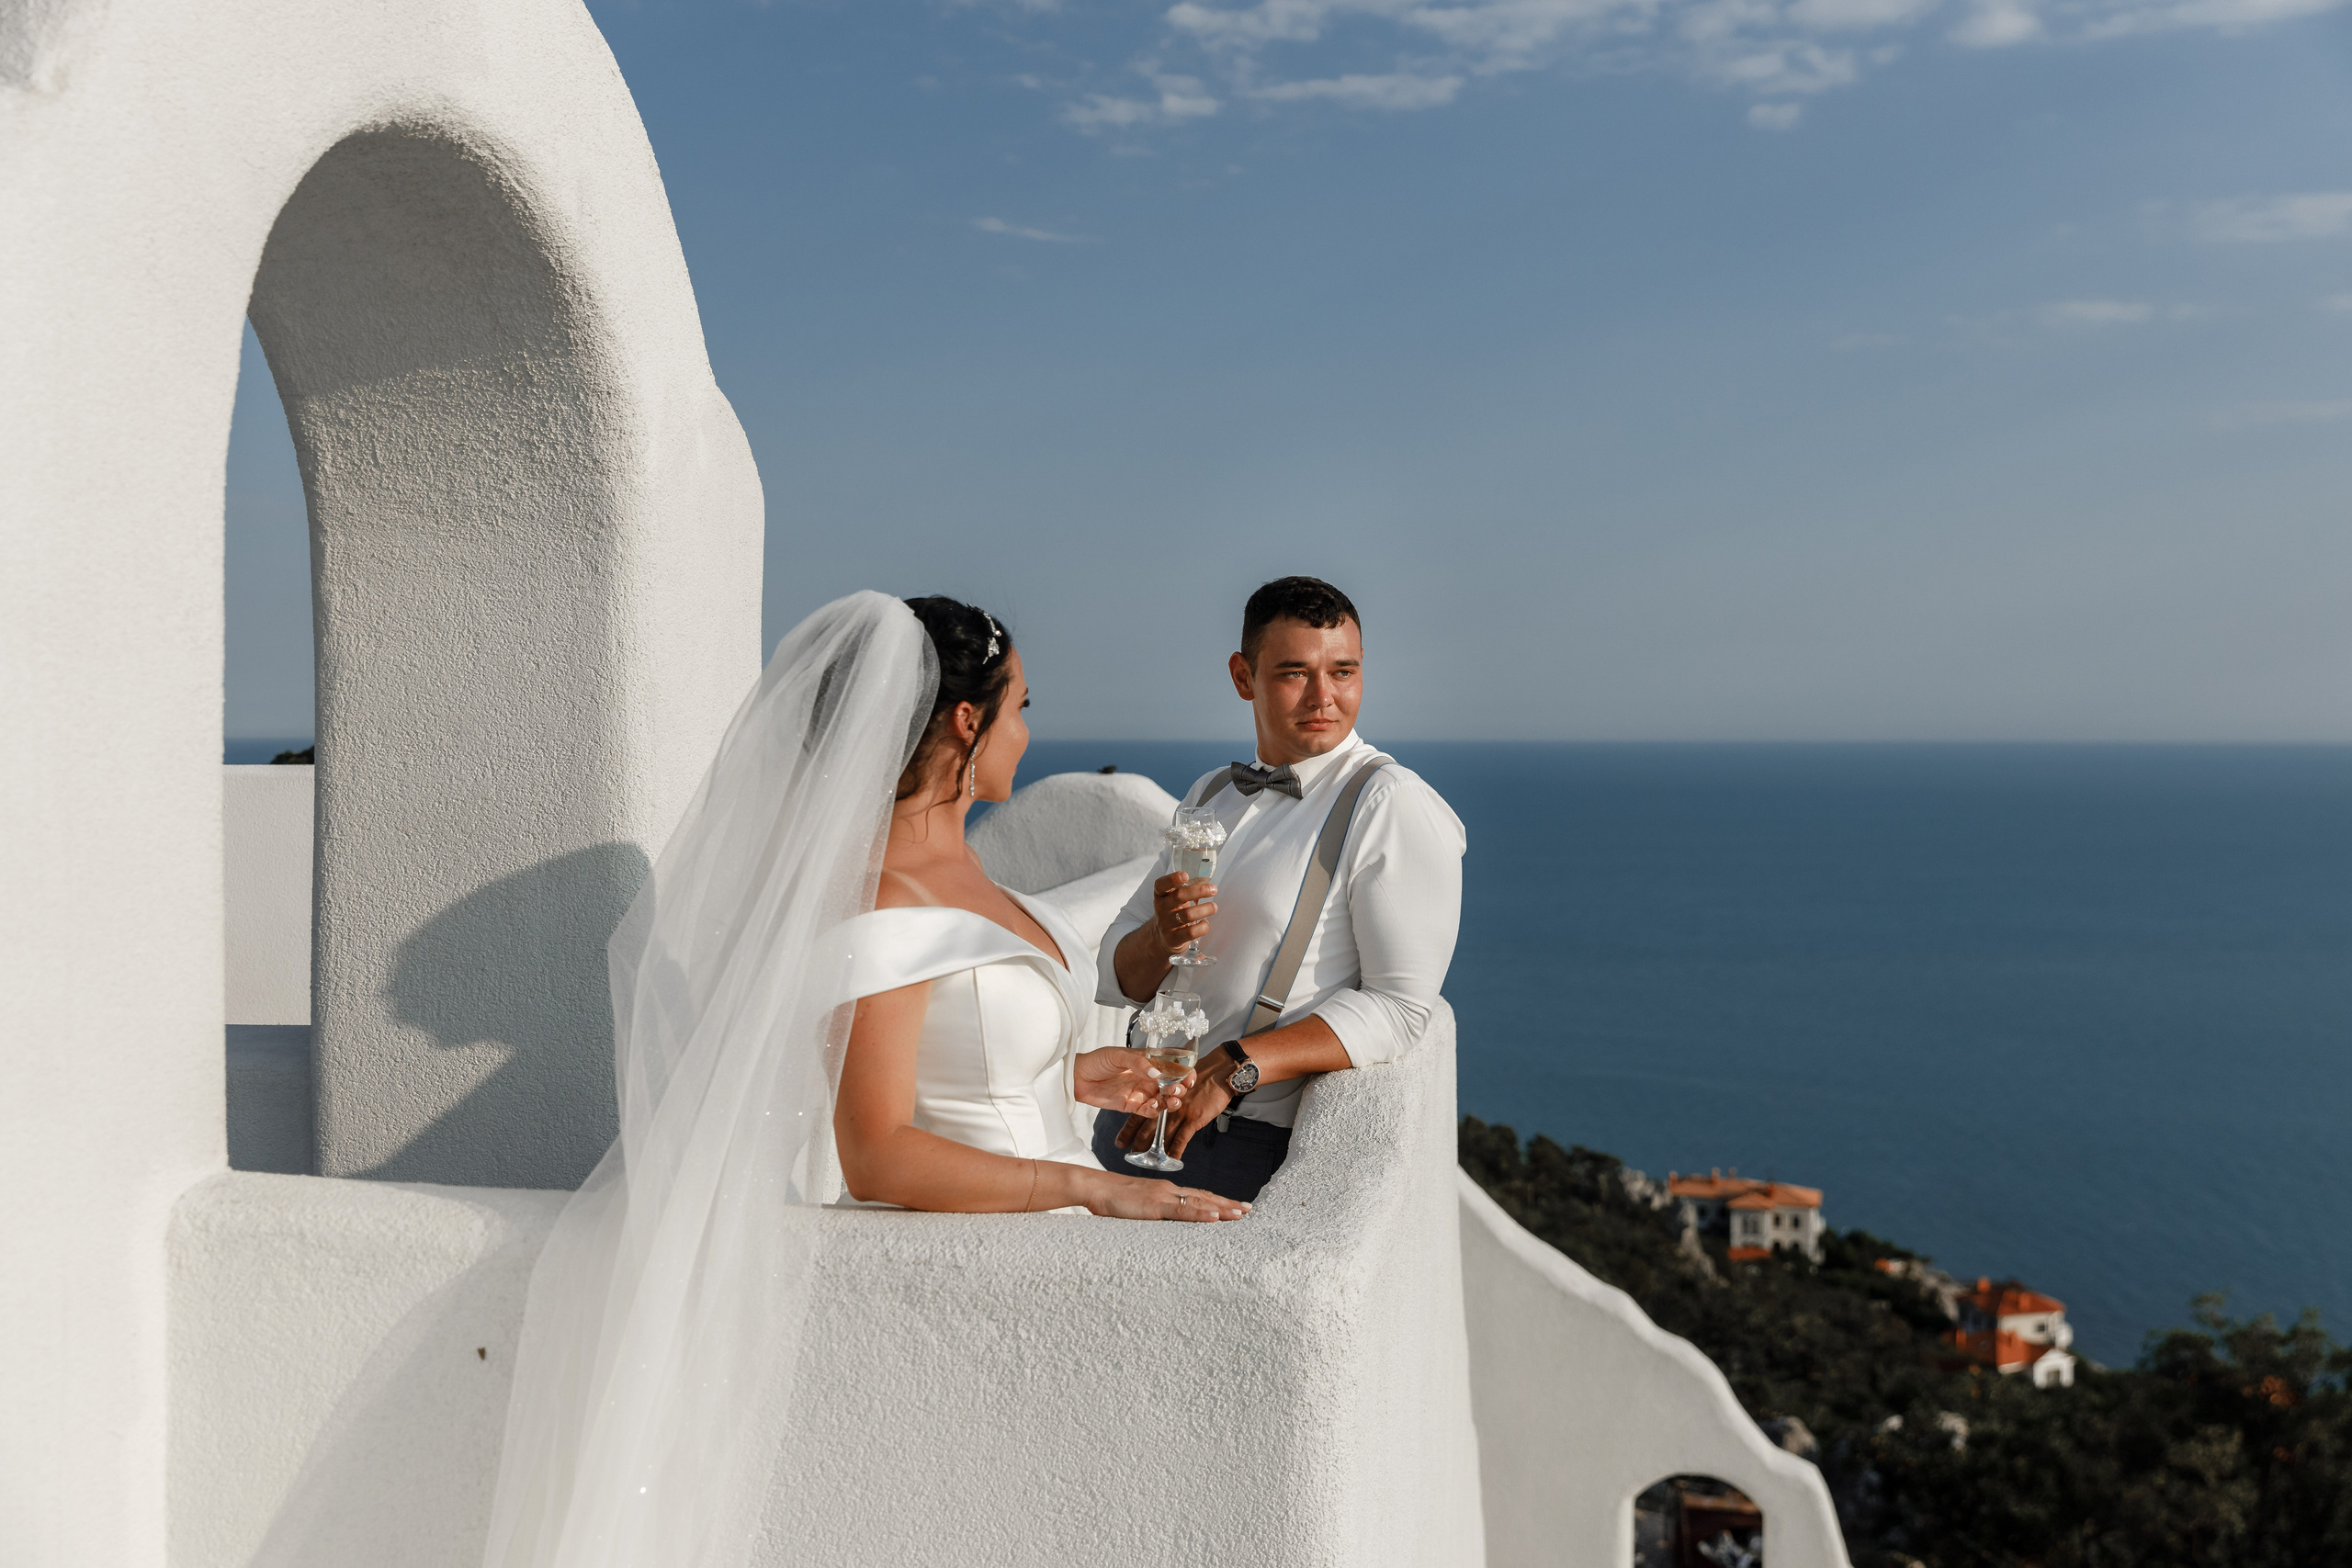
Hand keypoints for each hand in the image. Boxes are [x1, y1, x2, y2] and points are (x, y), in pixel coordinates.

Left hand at [1073, 1048, 1192, 1114]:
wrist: (1077, 1077)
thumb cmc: (1096, 1060)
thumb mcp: (1117, 1055)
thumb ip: (1137, 1062)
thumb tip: (1155, 1073)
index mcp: (1147, 1061)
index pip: (1171, 1065)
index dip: (1183, 1071)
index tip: (1189, 1076)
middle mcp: (1147, 1077)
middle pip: (1171, 1084)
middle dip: (1179, 1088)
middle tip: (1179, 1089)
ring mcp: (1140, 1092)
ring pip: (1163, 1099)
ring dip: (1170, 1101)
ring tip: (1172, 1100)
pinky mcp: (1132, 1105)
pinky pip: (1148, 1110)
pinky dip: (1155, 1110)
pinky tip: (1156, 1106)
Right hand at [1084, 1173, 1249, 1221]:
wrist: (1094, 1187)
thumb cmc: (1111, 1198)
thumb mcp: (1137, 1206)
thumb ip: (1152, 1211)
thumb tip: (1164, 1222)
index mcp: (1165, 1191)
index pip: (1197, 1195)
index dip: (1216, 1200)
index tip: (1234, 1206)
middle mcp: (1168, 1190)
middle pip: (1204, 1196)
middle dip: (1227, 1204)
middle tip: (1249, 1209)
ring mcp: (1162, 1197)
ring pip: (1198, 1202)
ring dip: (1221, 1208)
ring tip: (1240, 1214)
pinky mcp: (1154, 1206)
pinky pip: (1181, 1210)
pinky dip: (1200, 1213)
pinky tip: (1215, 1217)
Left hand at [1116, 1047, 1234, 1154]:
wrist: (1219, 1071)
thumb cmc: (1200, 1076)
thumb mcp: (1178, 1081)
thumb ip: (1168, 1094)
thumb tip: (1160, 1108)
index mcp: (1160, 1094)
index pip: (1139, 1113)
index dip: (1129, 1129)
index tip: (1120, 1143)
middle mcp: (1167, 1104)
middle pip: (1148, 1126)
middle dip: (1138, 1143)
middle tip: (1131, 1156)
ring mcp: (1180, 1112)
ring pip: (1162, 1133)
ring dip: (1154, 1149)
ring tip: (1147, 1162)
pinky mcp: (1194, 1118)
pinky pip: (1182, 1137)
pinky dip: (1176, 1149)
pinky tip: (1172, 1159)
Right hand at [1149, 871, 1216, 957]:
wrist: (1160, 938)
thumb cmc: (1172, 913)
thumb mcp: (1172, 900)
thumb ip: (1185, 890)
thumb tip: (1208, 884)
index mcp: (1161, 895)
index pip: (1161, 885)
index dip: (1172, 879)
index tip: (1185, 875)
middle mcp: (1162, 908)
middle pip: (1179, 896)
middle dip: (1199, 891)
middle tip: (1213, 890)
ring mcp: (1167, 924)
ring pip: (1189, 914)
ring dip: (1206, 909)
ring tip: (1213, 907)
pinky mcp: (1174, 938)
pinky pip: (1192, 932)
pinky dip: (1203, 926)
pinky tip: (1205, 923)